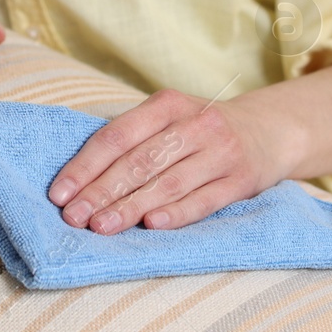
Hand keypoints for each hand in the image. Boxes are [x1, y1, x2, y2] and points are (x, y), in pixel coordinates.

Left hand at [45, 87, 296, 233]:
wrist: (271, 129)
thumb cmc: (202, 129)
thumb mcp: (171, 118)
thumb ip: (134, 138)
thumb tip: (80, 177)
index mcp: (169, 104)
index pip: (118, 135)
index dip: (86, 165)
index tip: (59, 193)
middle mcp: (196, 123)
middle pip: (140, 161)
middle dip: (102, 191)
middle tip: (74, 217)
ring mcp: (221, 151)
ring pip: (168, 182)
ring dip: (131, 207)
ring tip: (101, 227)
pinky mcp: (242, 179)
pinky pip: (205, 200)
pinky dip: (177, 213)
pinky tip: (152, 226)